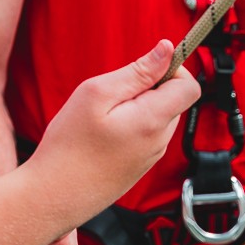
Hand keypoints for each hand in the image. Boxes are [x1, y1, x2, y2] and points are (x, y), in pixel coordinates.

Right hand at [30, 40, 199, 227]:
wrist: (54, 194)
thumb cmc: (70, 144)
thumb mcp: (97, 93)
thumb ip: (137, 71)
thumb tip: (168, 50)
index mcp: (153, 121)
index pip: (190, 86)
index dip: (172, 69)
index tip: (144, 66)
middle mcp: (159, 141)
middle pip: (172, 100)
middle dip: (147, 87)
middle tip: (110, 94)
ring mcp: (150, 157)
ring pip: (157, 116)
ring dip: (135, 106)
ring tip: (101, 116)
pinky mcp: (138, 166)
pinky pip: (144, 134)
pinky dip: (128, 124)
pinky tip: (100, 133)